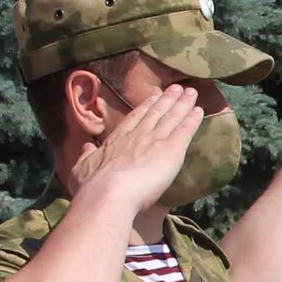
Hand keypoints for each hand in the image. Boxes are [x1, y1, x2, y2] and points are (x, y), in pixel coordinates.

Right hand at [78, 83, 202, 211]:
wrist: (108, 192)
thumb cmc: (92, 186)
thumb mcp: (81, 168)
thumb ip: (86, 156)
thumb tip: (85, 147)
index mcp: (117, 139)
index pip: (135, 118)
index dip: (146, 107)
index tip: (154, 97)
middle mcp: (138, 135)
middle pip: (156, 113)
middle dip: (167, 99)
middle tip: (177, 88)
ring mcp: (155, 139)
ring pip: (172, 117)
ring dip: (183, 104)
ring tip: (191, 92)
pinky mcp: (171, 149)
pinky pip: (185, 130)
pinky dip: (192, 119)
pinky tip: (200, 111)